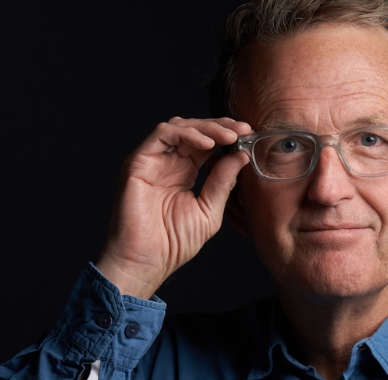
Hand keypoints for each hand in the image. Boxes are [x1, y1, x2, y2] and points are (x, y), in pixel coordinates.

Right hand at [96, 117, 250, 298]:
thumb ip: (223, 182)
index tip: (249, 135)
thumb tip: (242, 156)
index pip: (207, 143)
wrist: (147, 261)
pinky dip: (186, 133)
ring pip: (180, 126)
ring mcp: (153, 160)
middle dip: (221, 127)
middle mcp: (169, 162)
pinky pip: (162, 134)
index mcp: (185, 172)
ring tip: (229, 136)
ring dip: (207, 127)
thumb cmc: (174, 243)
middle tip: (243, 130)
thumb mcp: (209, 210)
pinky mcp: (139, 162)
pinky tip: (207, 143)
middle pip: (195, 130)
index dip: (227, 136)